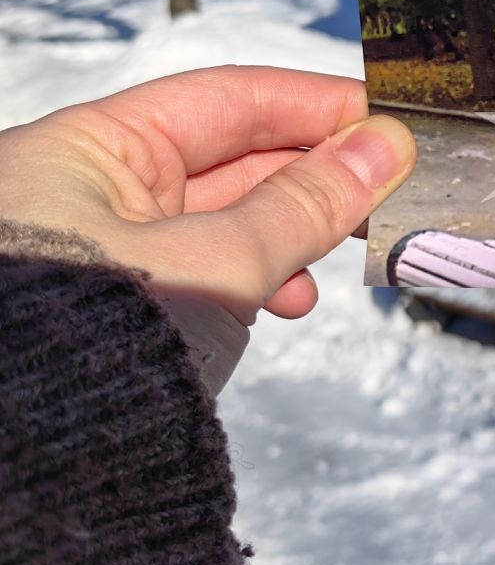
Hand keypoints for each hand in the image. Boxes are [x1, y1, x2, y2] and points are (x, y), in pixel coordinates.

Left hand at [0, 66, 415, 393]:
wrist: (32, 464)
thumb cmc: (89, 344)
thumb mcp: (219, 262)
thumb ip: (307, 203)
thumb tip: (383, 148)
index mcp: (88, 149)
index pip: (227, 99)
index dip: (314, 105)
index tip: (387, 119)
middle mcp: (91, 189)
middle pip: (233, 157)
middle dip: (316, 176)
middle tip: (390, 187)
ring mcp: (108, 248)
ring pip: (230, 217)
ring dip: (296, 233)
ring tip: (346, 251)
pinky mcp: (129, 301)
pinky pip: (213, 267)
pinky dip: (261, 276)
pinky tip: (290, 298)